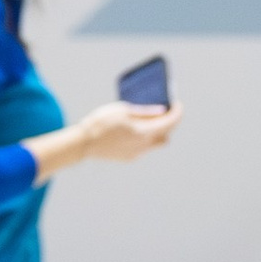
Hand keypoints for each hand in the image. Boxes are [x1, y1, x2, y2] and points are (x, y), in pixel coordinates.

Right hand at [33, 103, 179, 176]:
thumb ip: (145, 112)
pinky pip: (144, 147)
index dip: (177, 112)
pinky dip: (144, 138)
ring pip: (156, 143)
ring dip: (157, 132)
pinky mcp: (129, 157)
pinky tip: (134, 130)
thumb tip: (162, 110)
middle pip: (166, 134)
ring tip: (148, 120)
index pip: (170, 122)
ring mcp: (137, 153)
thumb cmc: (101, 122)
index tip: (177, 104)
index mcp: (144, 131)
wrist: (83, 143)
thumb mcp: (123, 110)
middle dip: (169, 122)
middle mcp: (144, 145)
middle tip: (164, 110)